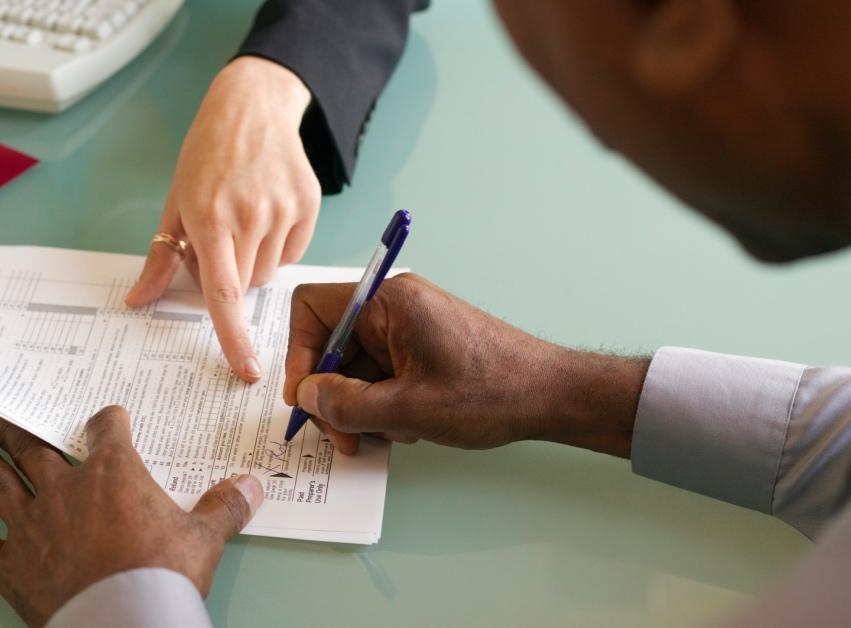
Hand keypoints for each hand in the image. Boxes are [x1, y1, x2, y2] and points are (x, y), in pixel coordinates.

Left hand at [0, 408, 263, 627]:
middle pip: (35, 449)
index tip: (107, 416)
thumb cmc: (165, 575)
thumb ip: (227, 506)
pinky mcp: (8, 562)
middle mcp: (65, 489)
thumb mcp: (206, 538)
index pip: (106, 431)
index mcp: (113, 474)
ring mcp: (31, 524)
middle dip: (17, 430)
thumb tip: (255, 486)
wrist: (126, 620)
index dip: (107, 420)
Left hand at [126, 56, 319, 382]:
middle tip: (221, 238)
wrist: (252, 107)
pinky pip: (292, 253)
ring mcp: (283, 210)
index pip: (223, 293)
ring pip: (268, 273)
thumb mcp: (175, 201)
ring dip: (254, 259)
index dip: (233, 337)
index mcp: (209, 218)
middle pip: (245, 286)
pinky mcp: (308, 205)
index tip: (246, 369)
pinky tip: (268, 210)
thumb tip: (139, 300)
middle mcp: (249, 216)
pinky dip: (278, 244)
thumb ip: (162, 258)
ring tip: (245, 217)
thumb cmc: (207, 154)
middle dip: (231, 274)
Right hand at [283, 274, 648, 456]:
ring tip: (386, 435)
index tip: (309, 397)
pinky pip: (381, 371)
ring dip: (359, 405)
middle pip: (332, 343)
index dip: (299, 354)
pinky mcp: (422, 347)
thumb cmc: (490, 392)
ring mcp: (410, 326)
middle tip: (344, 436)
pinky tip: (405, 427)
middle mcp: (395, 306)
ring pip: (356, 364)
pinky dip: (382, 403)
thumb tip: (307, 395)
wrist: (551, 396)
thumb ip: (347, 403)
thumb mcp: (407, 408)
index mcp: (388, 301)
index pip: (312, 308)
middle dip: (332, 393)